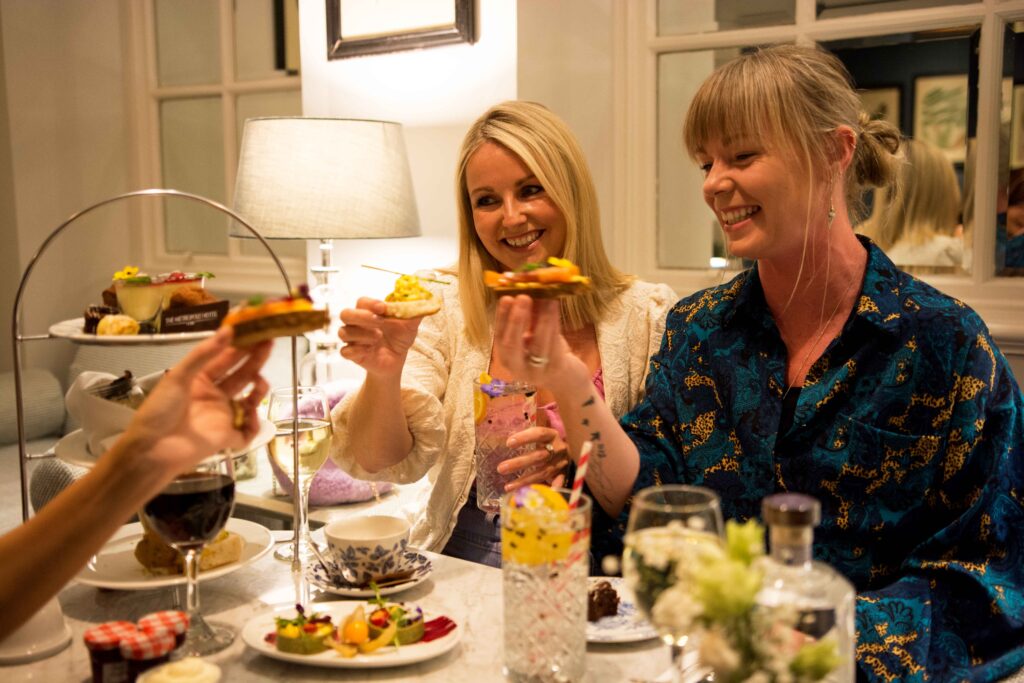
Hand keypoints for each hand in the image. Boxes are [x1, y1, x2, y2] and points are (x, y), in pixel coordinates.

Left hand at [122, 327, 271, 472]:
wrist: (152, 451)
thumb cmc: (160, 411)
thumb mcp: (178, 377)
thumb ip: (204, 354)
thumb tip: (229, 329)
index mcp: (200, 380)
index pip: (226, 359)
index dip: (241, 346)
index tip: (257, 331)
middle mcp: (214, 396)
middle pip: (241, 375)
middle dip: (255, 360)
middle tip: (270, 343)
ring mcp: (222, 416)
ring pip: (249, 400)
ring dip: (258, 389)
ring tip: (260, 382)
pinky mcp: (228, 437)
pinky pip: (248, 430)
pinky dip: (253, 422)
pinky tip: (251, 413)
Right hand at [338, 297, 422, 376]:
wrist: (397, 360)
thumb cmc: (399, 338)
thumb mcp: (410, 325)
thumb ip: (415, 312)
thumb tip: (426, 300)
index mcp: (369, 312)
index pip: (361, 301)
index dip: (370, 303)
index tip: (384, 307)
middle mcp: (357, 323)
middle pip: (345, 314)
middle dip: (361, 316)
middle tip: (378, 321)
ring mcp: (353, 339)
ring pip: (344, 332)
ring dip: (362, 334)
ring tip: (378, 337)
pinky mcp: (353, 354)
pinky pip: (345, 351)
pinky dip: (356, 350)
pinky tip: (369, 350)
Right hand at [493, 295, 576, 387]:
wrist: (566, 378)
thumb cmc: (545, 352)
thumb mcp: (532, 336)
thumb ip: (528, 317)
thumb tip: (527, 287)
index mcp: (507, 357)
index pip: (500, 337)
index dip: (502, 317)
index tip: (507, 297)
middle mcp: (518, 367)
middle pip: (512, 346)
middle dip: (516, 320)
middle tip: (523, 297)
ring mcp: (537, 371)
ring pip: (537, 344)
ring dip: (541, 318)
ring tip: (546, 298)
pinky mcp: (556, 367)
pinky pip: (554, 343)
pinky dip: (554, 322)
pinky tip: (555, 306)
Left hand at [498, 426, 569, 490]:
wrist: (573, 450)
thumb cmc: (550, 442)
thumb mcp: (543, 434)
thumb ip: (529, 434)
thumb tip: (510, 433)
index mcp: (552, 435)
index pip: (539, 434)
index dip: (524, 438)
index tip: (508, 443)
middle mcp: (558, 449)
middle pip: (538, 456)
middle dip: (519, 463)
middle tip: (501, 469)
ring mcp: (561, 463)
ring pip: (542, 472)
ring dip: (524, 480)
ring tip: (508, 487)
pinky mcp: (563, 475)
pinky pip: (555, 484)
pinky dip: (547, 490)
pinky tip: (535, 494)